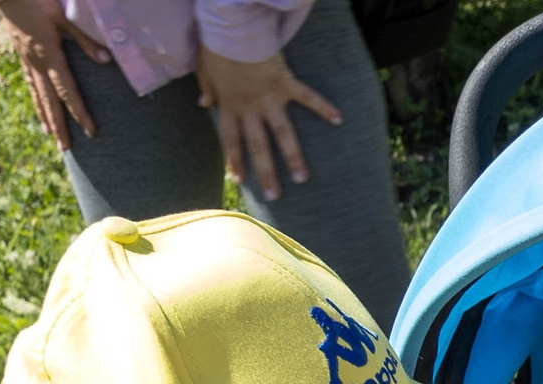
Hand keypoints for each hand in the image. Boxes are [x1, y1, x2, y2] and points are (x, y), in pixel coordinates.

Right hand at [0, 0, 106, 148]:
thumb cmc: (37, 0)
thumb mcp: (64, 17)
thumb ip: (84, 39)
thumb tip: (106, 60)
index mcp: (49, 56)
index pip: (67, 92)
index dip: (79, 113)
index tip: (90, 131)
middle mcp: (36, 63)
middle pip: (50, 101)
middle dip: (60, 126)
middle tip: (66, 149)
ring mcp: (27, 60)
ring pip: (37, 94)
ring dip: (45, 117)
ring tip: (51, 136)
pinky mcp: (21, 54)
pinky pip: (30, 83)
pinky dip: (35, 99)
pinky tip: (39, 107)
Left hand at [194, 47, 341, 199]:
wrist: (233, 28)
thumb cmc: (218, 46)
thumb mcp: (205, 68)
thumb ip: (207, 88)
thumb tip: (204, 104)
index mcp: (230, 106)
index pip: (231, 140)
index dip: (235, 160)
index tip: (240, 180)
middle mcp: (251, 108)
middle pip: (259, 146)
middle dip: (266, 172)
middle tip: (275, 195)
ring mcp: (270, 98)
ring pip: (283, 133)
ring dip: (293, 157)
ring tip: (303, 178)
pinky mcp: (286, 83)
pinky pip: (307, 97)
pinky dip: (323, 107)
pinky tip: (338, 119)